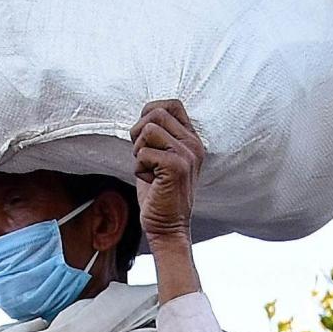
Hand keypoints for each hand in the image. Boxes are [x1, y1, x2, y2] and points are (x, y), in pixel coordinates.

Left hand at [130, 99, 204, 244]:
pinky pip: (143, 152)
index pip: (172, 104)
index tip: (144, 135)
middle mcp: (194, 144)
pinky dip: (139, 168)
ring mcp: (187, 154)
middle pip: (156, 112)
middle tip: (142, 156)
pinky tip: (151, 182)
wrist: (168, 227)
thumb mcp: (161, 158)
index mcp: (192, 139)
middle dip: (138, 132)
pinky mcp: (176, 166)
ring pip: (148, 129)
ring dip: (138, 151)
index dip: (150, 112)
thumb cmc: (160, 194)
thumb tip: (143, 115)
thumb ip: (157, 136)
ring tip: (149, 170)